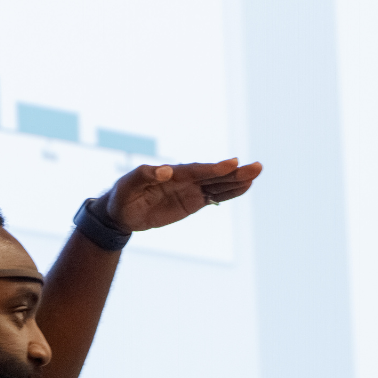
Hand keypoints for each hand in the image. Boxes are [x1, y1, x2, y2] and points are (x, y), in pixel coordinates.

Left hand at [95, 158, 262, 232]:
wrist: (121, 212)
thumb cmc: (123, 195)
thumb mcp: (128, 184)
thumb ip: (146, 175)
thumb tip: (164, 171)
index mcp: (171, 173)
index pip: (196, 170)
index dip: (213, 168)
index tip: (231, 165)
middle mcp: (184, 179)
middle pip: (213, 175)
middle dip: (234, 172)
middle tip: (256, 167)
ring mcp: (190, 190)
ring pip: (218, 185)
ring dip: (236, 181)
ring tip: (255, 174)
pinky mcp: (193, 202)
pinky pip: (214, 197)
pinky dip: (229, 193)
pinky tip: (244, 188)